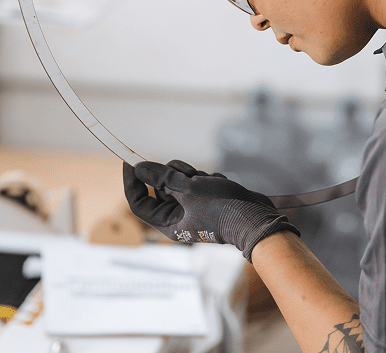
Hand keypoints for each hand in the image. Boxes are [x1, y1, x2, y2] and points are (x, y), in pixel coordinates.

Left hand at [123, 160, 299, 260]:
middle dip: (172, 175)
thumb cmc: (223, 207)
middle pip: (160, 188)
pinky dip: (204, 178)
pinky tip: (218, 183)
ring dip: (191, 175)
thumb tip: (139, 169)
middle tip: (187, 172)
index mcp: (169, 224)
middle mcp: (178, 218)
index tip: (128, 161)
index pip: (139, 202)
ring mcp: (193, 209)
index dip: (132, 181)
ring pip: (179, 182)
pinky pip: (196, 183)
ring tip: (207, 179)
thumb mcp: (189, 189)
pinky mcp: (207, 201)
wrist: (256, 217)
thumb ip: (162, 178)